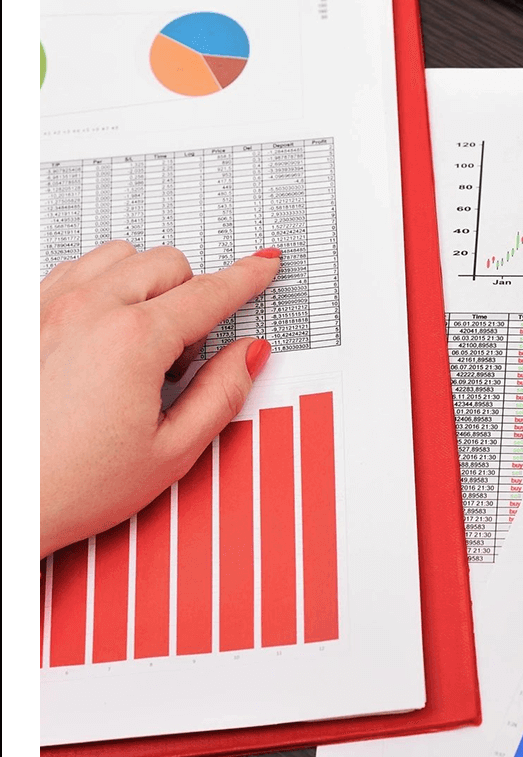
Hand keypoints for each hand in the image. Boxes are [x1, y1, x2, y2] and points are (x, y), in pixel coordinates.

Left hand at [40, 241, 281, 559]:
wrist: (5, 499)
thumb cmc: (68, 484)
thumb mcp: (170, 452)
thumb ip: (221, 394)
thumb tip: (250, 355)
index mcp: (133, 341)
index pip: (210, 293)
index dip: (247, 279)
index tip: (263, 267)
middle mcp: (88, 310)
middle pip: (168, 264)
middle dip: (192, 296)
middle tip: (184, 353)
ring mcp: (50, 306)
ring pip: (121, 257)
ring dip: (146, 285)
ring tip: (142, 340)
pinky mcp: (28, 313)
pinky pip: (77, 269)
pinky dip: (103, 286)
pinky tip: (105, 330)